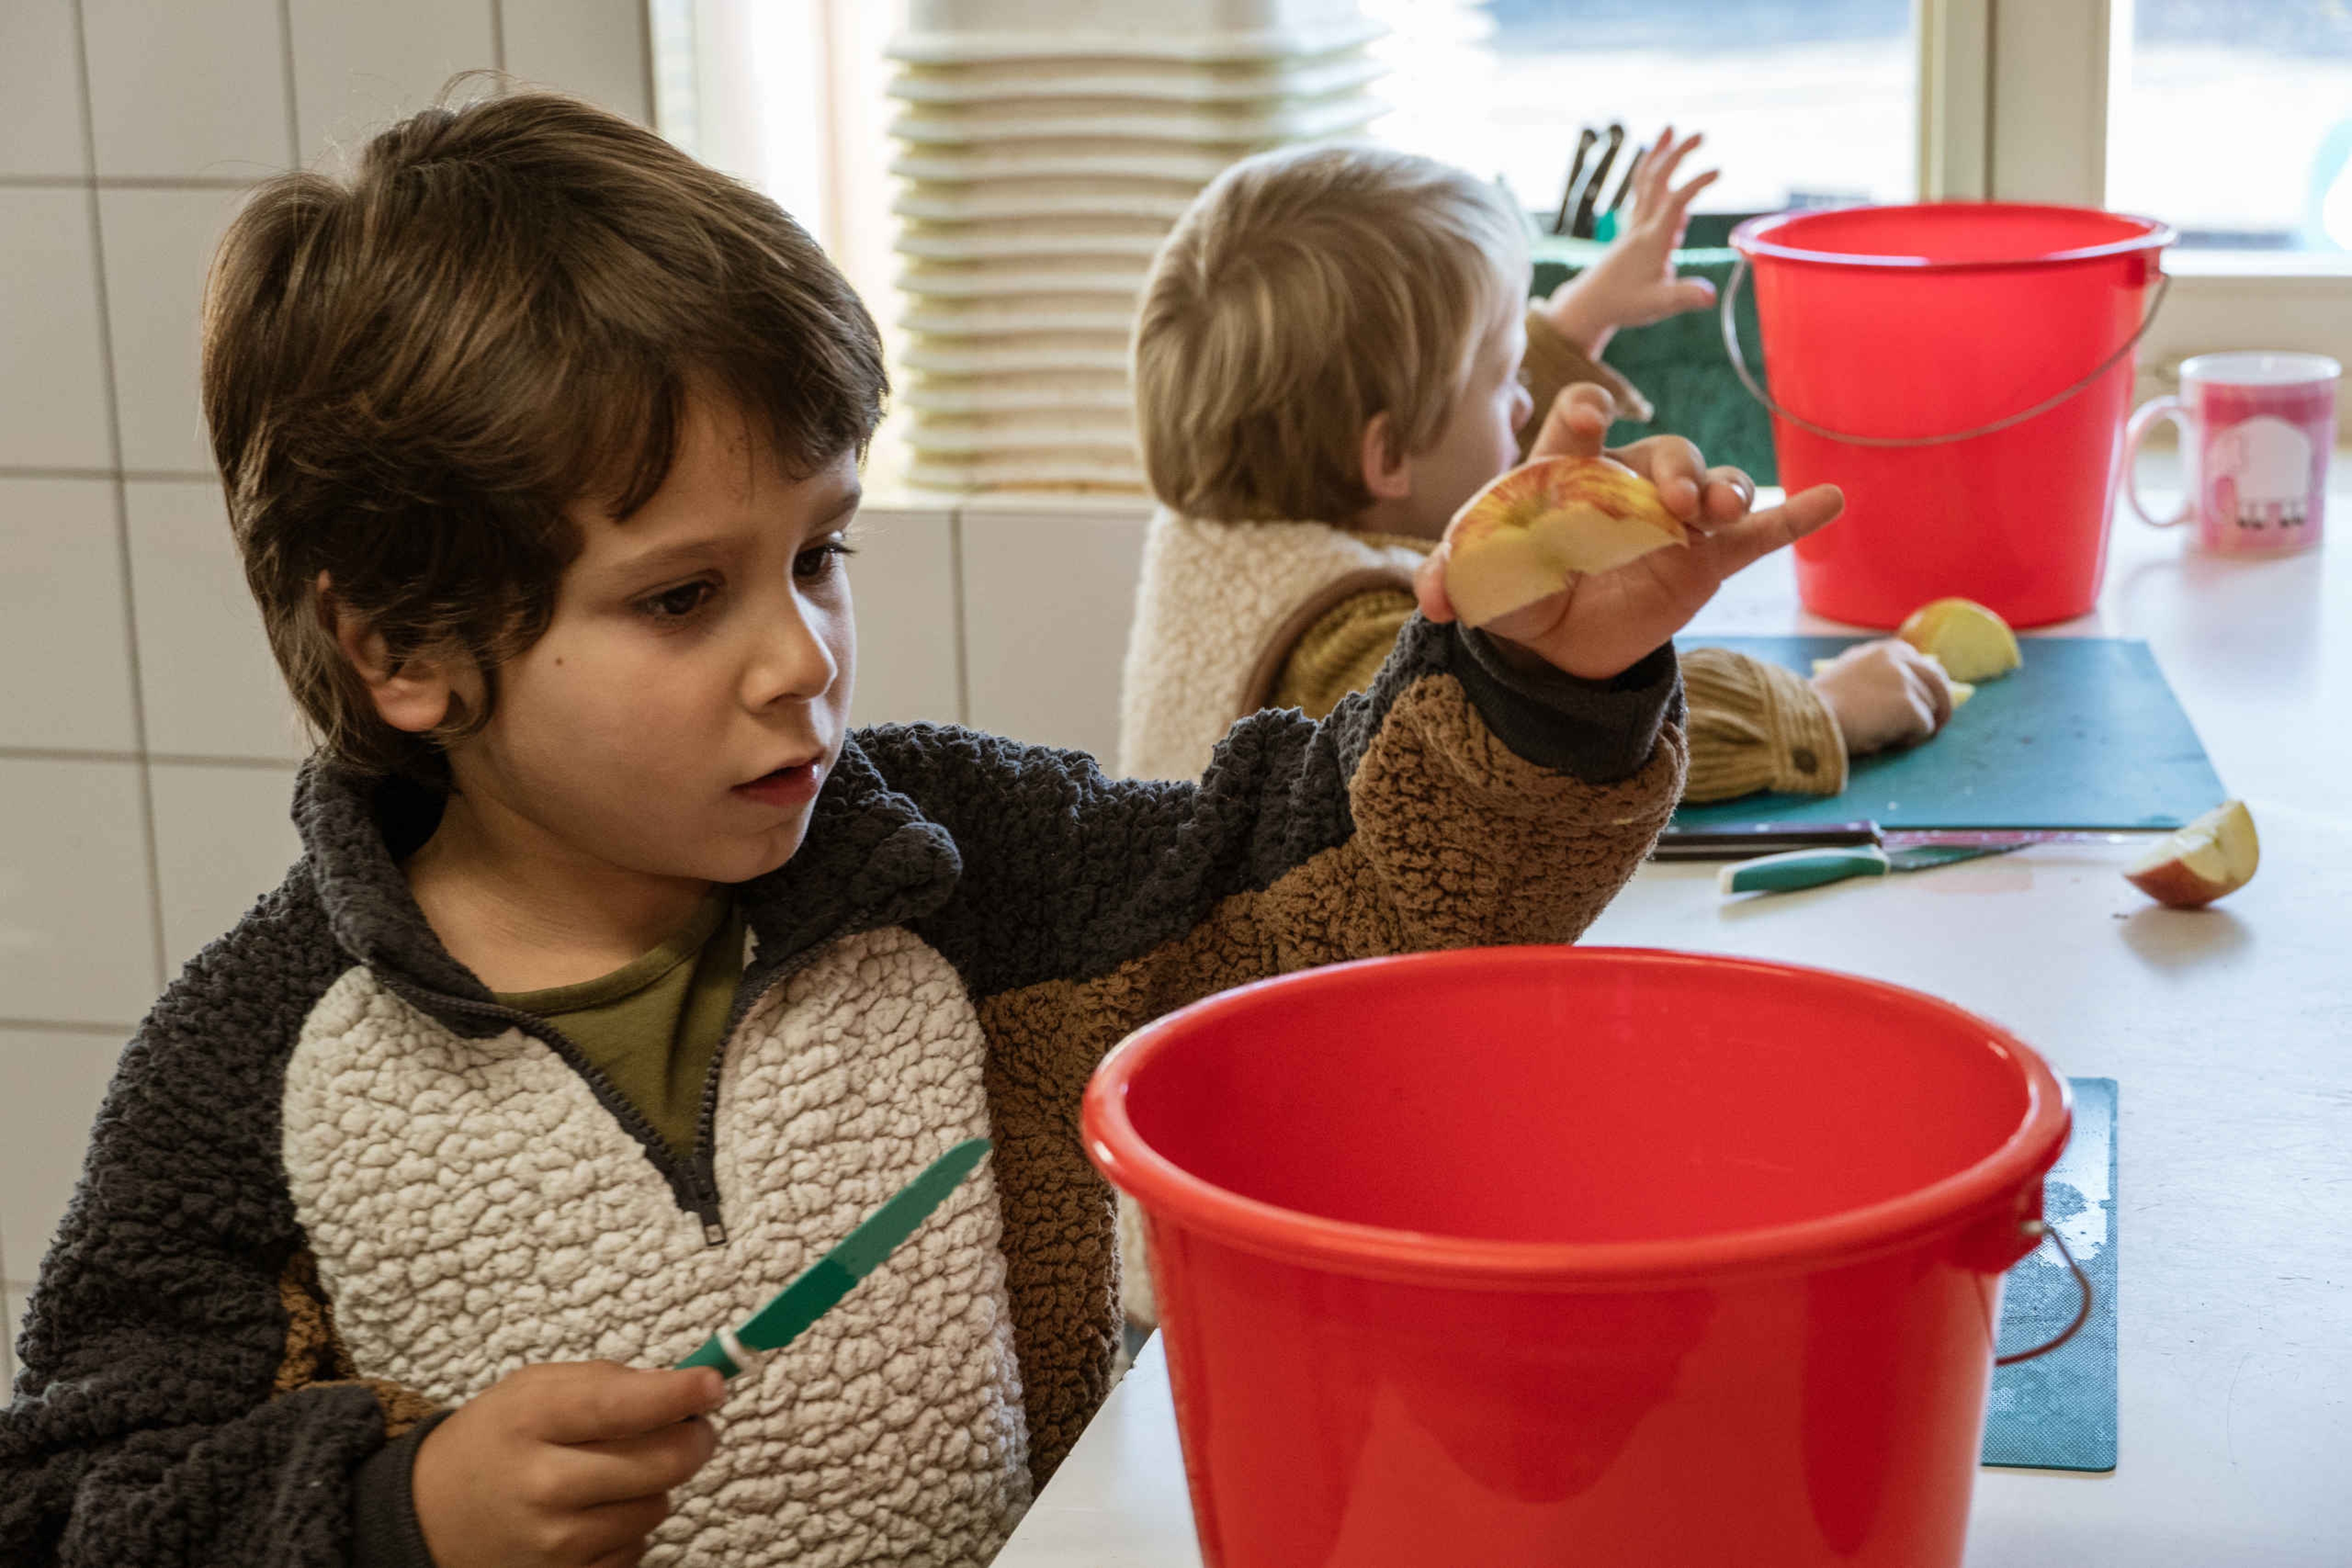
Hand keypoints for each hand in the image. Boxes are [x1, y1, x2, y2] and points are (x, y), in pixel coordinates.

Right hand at [411, 1362, 725, 1567]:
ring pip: (657, 1506)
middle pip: (661, 1463)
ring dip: (656, 1485)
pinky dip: (631, 1526)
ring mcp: (555, 1542)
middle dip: (693, 1439)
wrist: (428, 1517)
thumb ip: (607, 1380)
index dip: (679, 1394)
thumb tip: (685, 1386)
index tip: (714, 1383)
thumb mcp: (534, 1389)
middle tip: (694, 1426)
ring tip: (618, 1473)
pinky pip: (638, 1547)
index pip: (622, 1406)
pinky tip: (597, 1513)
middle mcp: (543, 1484)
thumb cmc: (494, 1441)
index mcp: (532, 1421)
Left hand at [1414, 383, 1843, 680]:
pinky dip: (1792, 515)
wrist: (1558, 638)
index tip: (1586, 414)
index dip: (1582, 416)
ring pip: (1707, 483)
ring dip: (1720, 489)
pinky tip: (1830, 500)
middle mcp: (1625, 480)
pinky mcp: (1707, 555)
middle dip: (1670, 472)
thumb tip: (1434, 597)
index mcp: (1564, 472)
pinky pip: (1757, 531)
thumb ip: (1456, 580)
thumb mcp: (1482, 585)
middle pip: (1658, 454)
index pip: (1574, 427)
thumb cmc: (1517, 586)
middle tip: (1672, 502)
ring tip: (1719, 508)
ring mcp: (1673, 516)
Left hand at [1539, 128, 1721, 358]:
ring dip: (1659, 154)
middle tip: (1700, 134)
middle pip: (1657, 180)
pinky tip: (1663, 169)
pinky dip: (1654, 176)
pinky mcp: (1633, 231)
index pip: (1676, 202)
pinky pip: (1644, 195)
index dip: (1695, 183)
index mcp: (1652, 239)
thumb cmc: (1623, 304)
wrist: (1588, 305)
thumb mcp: (1657, 304)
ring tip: (1670, 131)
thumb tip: (1711, 296)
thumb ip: (1685, 297)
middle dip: (1677, 154)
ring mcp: (1635, 226)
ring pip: (1645, 181)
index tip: (1718, 169)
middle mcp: (1642, 226)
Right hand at [1809, 638, 1956, 754]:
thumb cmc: (1824, 703)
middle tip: (1936, 726)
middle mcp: (1901, 658)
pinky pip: (1924, 729)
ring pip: (1931, 710)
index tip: (1924, 705)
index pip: (1926, 666)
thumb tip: (1909, 691)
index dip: (1927, 688)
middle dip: (1941, 706)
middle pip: (1939, 684)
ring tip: (1883, 732)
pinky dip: (1908, 739)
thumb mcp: (1855, 675)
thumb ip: (1882, 674)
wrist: (1809, 716)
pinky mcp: (1909, 705)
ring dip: (1913, 725)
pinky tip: (1883, 738)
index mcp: (1888, 649)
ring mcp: (1906, 680)